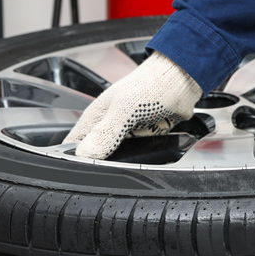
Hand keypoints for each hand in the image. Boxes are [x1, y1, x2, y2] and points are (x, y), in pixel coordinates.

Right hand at [64, 51, 202, 158]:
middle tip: (115, 169)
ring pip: (119, 158)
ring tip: (135, 157)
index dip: (73, 160)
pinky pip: (139, 154)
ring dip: (127, 160)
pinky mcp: (144, 137)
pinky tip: (148, 154)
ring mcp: (127, 133)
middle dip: (104, 164)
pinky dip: (143, 156)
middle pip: (97, 155)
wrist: (182, 81)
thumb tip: (86, 153)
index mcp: (95, 117)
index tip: (82, 174)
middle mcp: (109, 126)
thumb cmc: (152, 84)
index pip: (73, 145)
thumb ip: (106, 132)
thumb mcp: (124, 109)